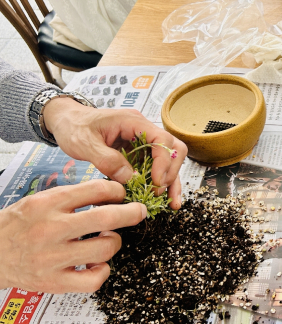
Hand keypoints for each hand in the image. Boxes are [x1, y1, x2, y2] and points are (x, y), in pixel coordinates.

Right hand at [0, 180, 145, 292]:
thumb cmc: (18, 225)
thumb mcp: (39, 200)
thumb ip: (72, 197)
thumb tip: (110, 194)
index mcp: (47, 204)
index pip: (96, 189)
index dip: (117, 191)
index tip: (121, 194)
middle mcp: (50, 229)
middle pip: (106, 218)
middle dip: (131, 213)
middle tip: (138, 212)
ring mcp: (52, 258)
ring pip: (105, 249)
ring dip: (114, 242)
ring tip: (107, 239)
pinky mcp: (53, 282)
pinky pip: (93, 280)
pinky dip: (103, 271)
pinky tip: (97, 264)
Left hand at [43, 99, 186, 208]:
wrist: (65, 120)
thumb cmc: (74, 126)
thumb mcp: (84, 143)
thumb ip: (107, 160)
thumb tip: (130, 178)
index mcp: (133, 122)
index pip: (162, 139)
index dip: (163, 162)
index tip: (156, 181)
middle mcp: (143, 130)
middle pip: (173, 149)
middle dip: (171, 172)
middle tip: (160, 193)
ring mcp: (142, 142)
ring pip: (168, 160)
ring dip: (171, 181)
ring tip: (172, 203)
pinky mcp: (138, 153)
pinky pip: (154, 167)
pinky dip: (159, 183)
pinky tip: (160, 198)